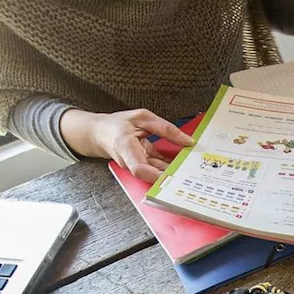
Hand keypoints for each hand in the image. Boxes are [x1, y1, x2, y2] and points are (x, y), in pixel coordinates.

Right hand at [59, 108, 191, 181]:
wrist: (100, 133)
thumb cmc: (117, 124)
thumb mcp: (142, 117)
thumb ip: (165, 128)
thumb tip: (186, 140)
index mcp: (125, 146)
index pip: (140, 168)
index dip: (157, 175)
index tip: (173, 175)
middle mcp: (129, 161)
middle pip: (152, 174)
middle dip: (173, 174)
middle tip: (193, 171)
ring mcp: (135, 167)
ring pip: (157, 173)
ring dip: (174, 170)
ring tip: (192, 166)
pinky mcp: (141, 167)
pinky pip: (158, 169)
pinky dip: (170, 166)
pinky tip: (184, 163)